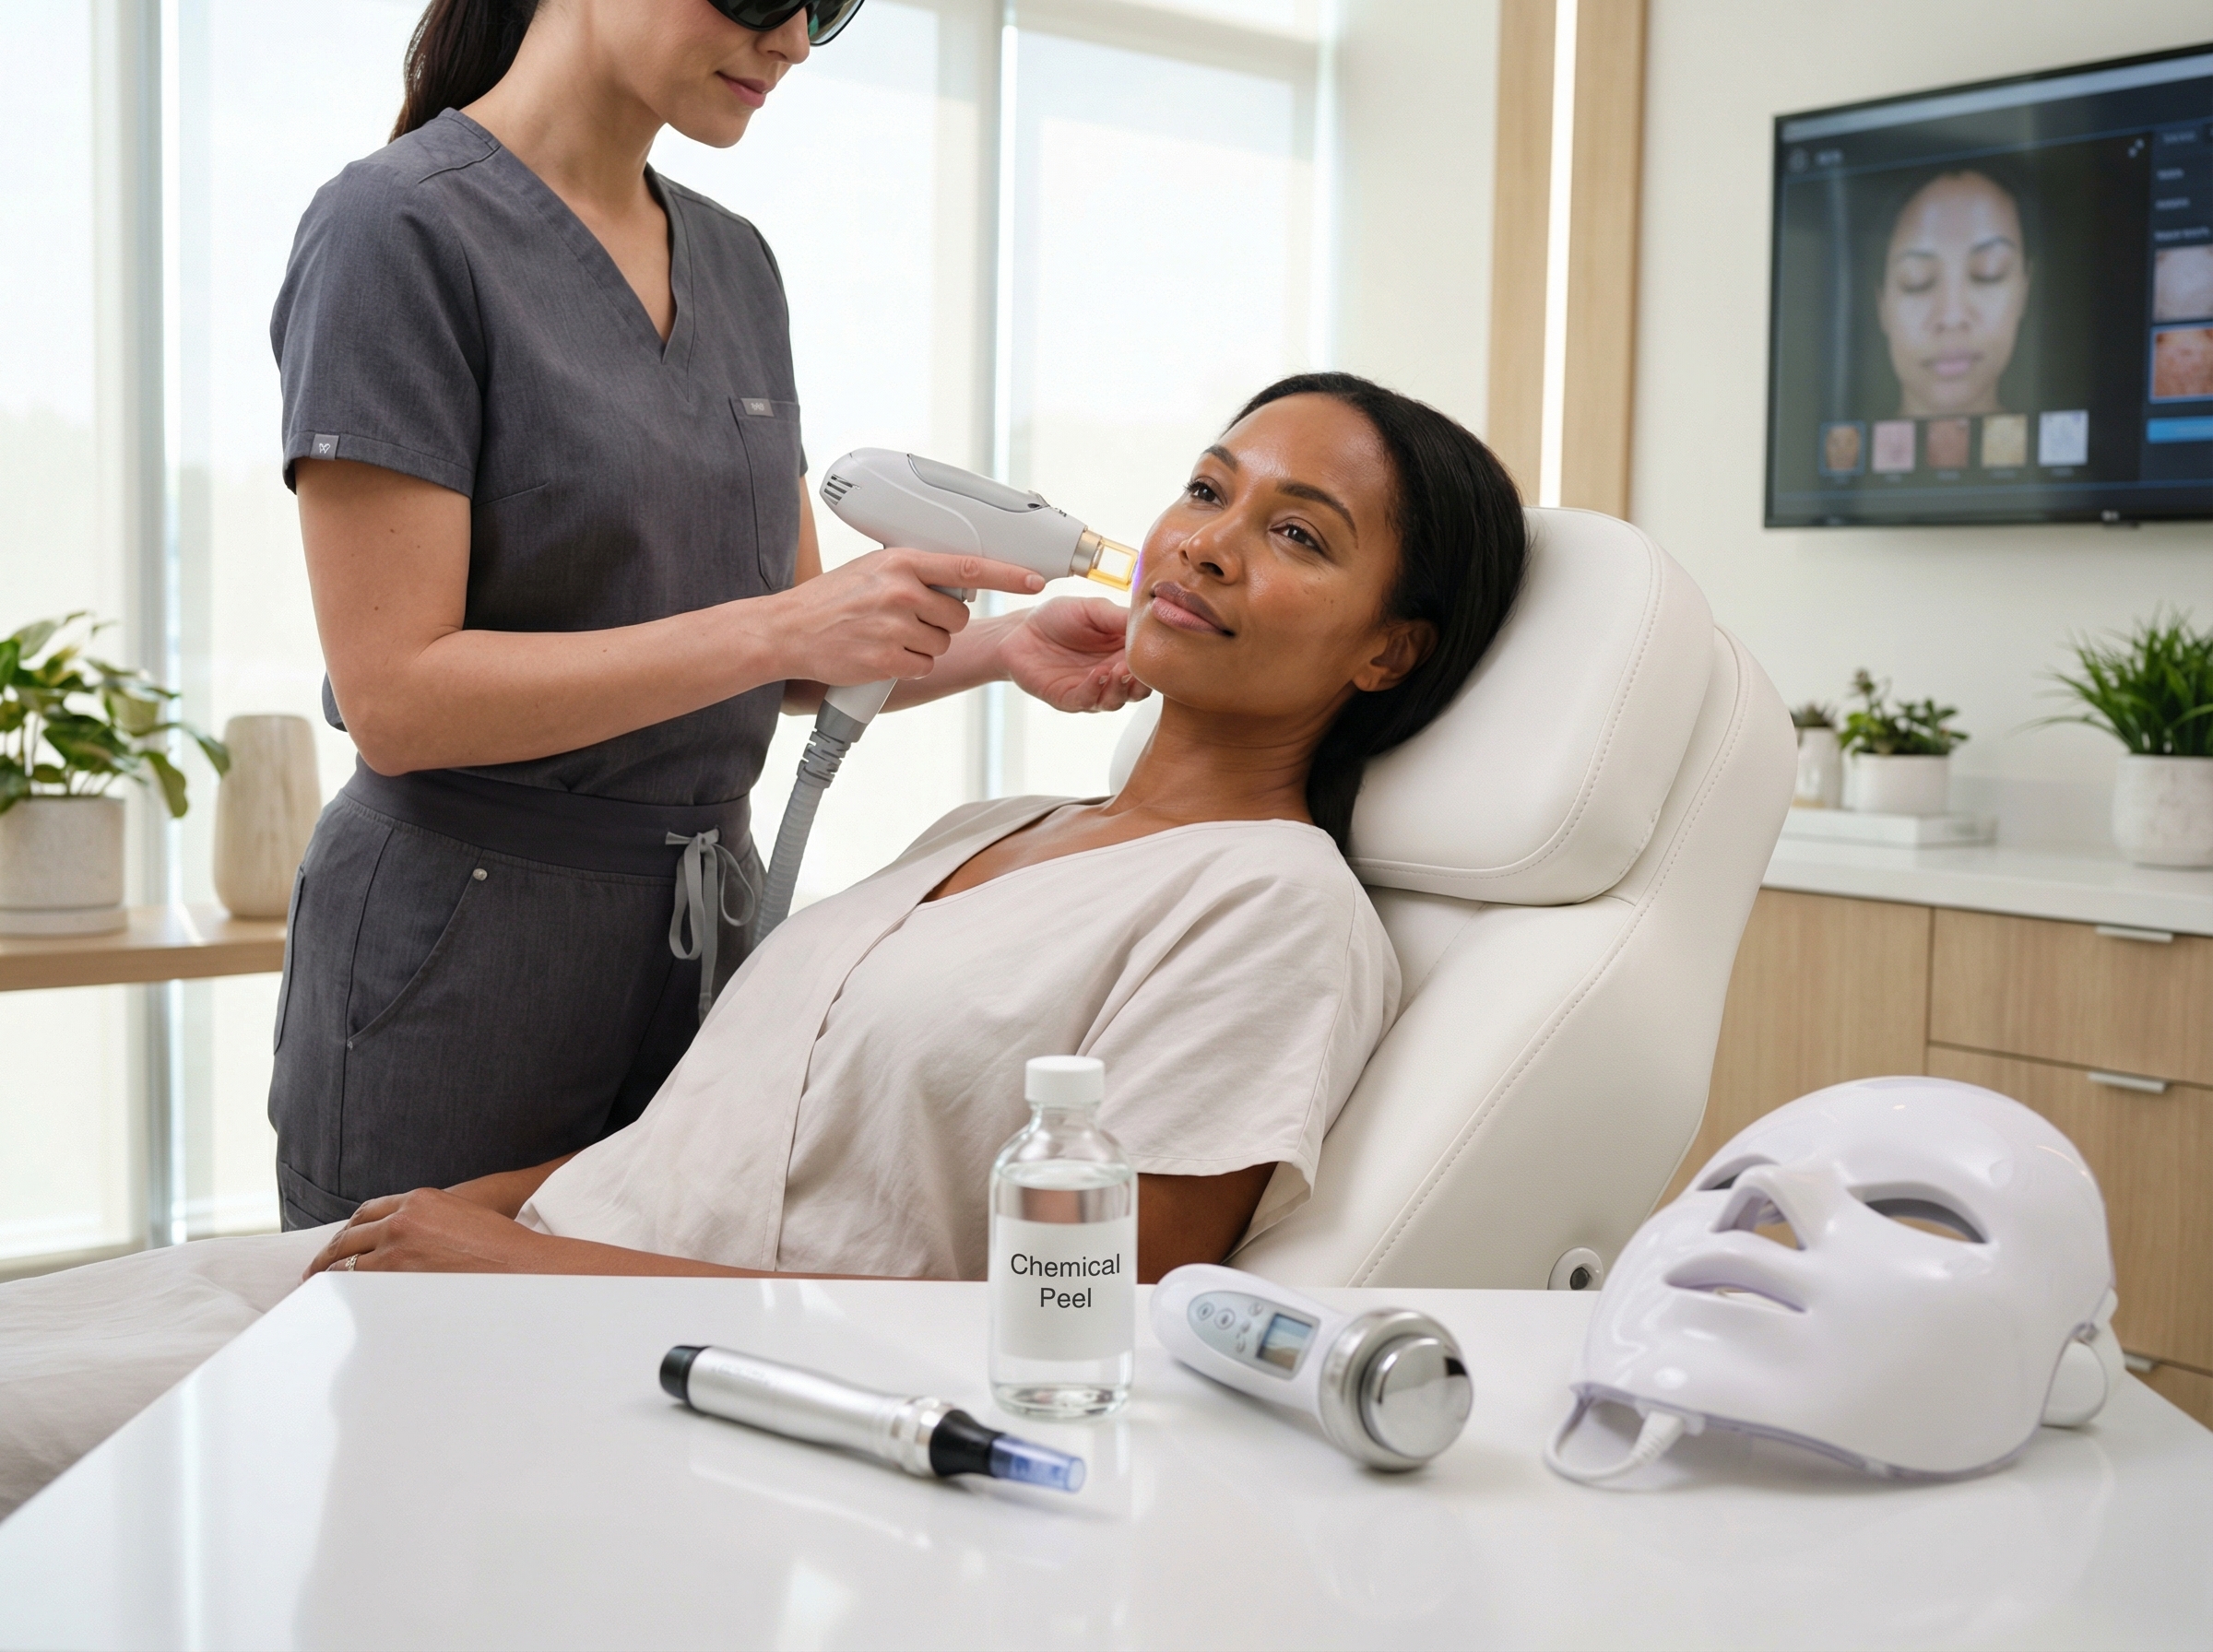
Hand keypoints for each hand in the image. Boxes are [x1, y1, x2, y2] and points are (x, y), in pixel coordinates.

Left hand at [303, 1187, 552, 1277]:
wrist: (521, 1266)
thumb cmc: (500, 1248)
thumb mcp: (461, 1216)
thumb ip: (427, 1221)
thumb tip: (404, 1242)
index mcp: (420, 1199)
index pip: (368, 1212)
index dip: (348, 1231)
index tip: (339, 1245)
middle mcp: (403, 1219)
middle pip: (350, 1236)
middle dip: (327, 1255)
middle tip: (313, 1272)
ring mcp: (398, 1248)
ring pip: (347, 1263)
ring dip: (327, 1277)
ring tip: (315, 1290)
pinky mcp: (399, 1276)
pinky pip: (359, 1286)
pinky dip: (342, 1294)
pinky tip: (336, 1302)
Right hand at [768, 547, 1045, 686]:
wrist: (788, 630)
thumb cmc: (832, 599)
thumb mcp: (873, 569)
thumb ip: (915, 572)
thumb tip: (961, 581)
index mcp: (901, 561)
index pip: (968, 567)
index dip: (1008, 575)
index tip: (1035, 580)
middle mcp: (900, 591)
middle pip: (958, 617)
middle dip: (941, 624)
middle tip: (906, 620)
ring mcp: (893, 626)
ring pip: (942, 644)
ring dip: (923, 646)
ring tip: (887, 635)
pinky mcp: (886, 659)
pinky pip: (923, 665)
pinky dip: (908, 665)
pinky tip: (882, 654)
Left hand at [1003, 597, 1150, 712]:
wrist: (1020, 630)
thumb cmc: (1057, 617)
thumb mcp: (1094, 609)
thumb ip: (1121, 617)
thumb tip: (1154, 619)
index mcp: (1123, 653)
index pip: (1151, 666)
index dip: (1157, 663)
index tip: (1159, 652)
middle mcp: (1112, 675)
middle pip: (1139, 690)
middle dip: (1142, 682)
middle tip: (1140, 668)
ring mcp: (1092, 690)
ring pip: (1116, 700)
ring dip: (1120, 688)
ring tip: (1118, 670)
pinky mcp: (1069, 698)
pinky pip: (1086, 701)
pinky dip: (1094, 690)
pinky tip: (1097, 674)